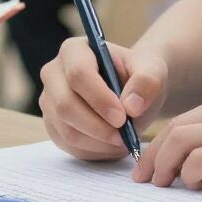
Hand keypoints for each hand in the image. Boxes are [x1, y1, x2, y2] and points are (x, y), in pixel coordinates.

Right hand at [40, 36, 168, 159]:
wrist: (133, 92)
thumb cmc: (138, 77)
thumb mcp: (152, 71)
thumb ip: (147, 81)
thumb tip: (132, 105)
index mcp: (74, 50)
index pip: (78, 74)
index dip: (99, 99)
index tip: (123, 117)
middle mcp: (53, 73)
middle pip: (65, 105)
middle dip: (98, 126)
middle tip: (124, 136)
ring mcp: (49, 101)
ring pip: (66, 130)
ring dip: (98, 142)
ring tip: (123, 140)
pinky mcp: (52, 126)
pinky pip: (68, 146)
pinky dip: (93, 151)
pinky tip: (112, 145)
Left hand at [135, 87, 201, 190]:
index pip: (187, 118)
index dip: (164, 141)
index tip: (154, 162)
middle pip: (176, 127)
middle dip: (154, 154)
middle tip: (144, 178)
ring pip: (180, 140)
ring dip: (164, 165)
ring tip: (160, 185)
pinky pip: (200, 159)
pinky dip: (188, 173)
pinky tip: (193, 186)